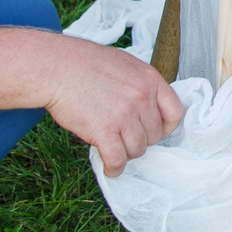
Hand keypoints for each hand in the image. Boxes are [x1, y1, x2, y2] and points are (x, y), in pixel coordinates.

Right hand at [45, 40, 183, 163]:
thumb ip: (140, 85)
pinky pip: (118, 159)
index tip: (154, 132)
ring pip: (138, 149)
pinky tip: (109, 167)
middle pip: (154, 135)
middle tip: (122, 137)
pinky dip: (114, 168)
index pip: (175, 113)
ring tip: (112, 147)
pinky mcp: (104, 130)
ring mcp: (124, 114)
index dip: (165, 128)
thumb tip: (147, 108)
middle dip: (139, 140)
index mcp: (149, 79)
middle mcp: (142, 97)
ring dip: (126, 153)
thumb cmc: (84, 64)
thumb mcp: (124, 65)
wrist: (56, 67)